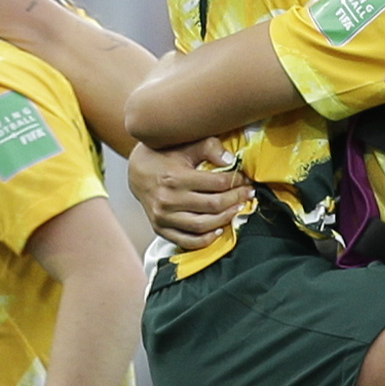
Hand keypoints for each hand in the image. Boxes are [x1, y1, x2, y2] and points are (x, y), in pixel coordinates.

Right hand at [129, 139, 248, 249]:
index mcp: (175, 178)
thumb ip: (208, 147)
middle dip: (236, 199)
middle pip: (213, 205)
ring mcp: (163, 217)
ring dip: (226, 218)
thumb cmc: (164, 155)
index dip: (236, 182)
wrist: (136, 171)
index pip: (216, 183)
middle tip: (248, 194)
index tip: (245, 180)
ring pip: (203, 225)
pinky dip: (206, 239)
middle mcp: (168, 200)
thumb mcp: (184, 145)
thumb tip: (231, 160)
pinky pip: (187, 241)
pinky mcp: (160, 229)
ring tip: (237, 209)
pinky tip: (219, 229)